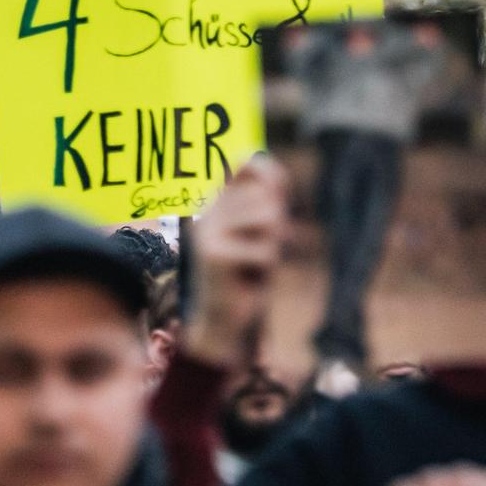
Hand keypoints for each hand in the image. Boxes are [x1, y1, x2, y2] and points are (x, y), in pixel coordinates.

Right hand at [180, 154, 287, 367]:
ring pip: (269, 219)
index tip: (278, 201)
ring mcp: (208, 232)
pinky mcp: (214, 255)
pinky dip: (266, 269)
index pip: (248, 165)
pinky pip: (266, 251)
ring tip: (254, 264)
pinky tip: (247, 279)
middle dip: (277, 228)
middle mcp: (208, 212)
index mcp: (218, 203)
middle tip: (260, 252)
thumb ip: (269, 199)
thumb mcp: (263, 233)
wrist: (224, 320)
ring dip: (272, 247)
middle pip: (268, 198)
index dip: (272, 177)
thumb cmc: (247, 275)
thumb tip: (266, 168)